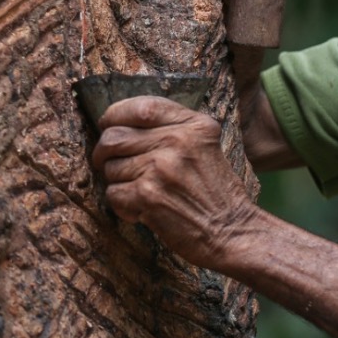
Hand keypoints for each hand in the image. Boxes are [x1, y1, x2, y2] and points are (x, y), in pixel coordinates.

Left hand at [89, 96, 257, 268]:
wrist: (233, 231)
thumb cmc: (216, 192)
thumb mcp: (206, 145)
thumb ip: (174, 127)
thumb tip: (122, 120)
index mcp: (194, 125)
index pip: (142, 106)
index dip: (116, 114)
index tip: (108, 124)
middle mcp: (177, 141)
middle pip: (114, 136)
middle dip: (104, 153)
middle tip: (111, 165)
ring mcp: (161, 168)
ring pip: (111, 167)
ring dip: (118, 183)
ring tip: (140, 192)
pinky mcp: (148, 196)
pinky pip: (113, 194)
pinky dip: (122, 205)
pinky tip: (142, 210)